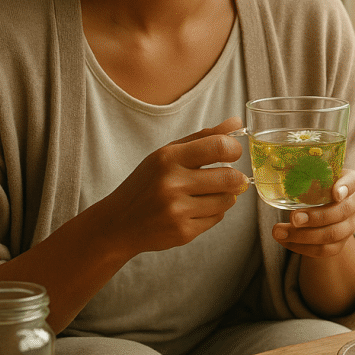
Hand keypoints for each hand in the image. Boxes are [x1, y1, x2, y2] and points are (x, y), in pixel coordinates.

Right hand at [104, 116, 248, 253]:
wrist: (118, 223)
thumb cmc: (147, 183)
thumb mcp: (168, 154)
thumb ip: (204, 137)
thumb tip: (236, 122)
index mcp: (168, 158)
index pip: (218, 147)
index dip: (234, 149)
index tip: (233, 153)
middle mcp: (172, 183)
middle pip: (229, 177)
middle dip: (236, 178)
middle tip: (230, 178)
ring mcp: (177, 210)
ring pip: (227, 200)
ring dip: (225, 196)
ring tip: (209, 194)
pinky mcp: (183, 232)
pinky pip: (217, 218)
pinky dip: (213, 212)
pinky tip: (195, 209)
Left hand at [271, 169, 354, 257]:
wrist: (319, 215)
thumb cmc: (312, 189)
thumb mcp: (308, 178)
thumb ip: (299, 172)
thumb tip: (277, 168)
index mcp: (346, 182)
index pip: (354, 180)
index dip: (346, 186)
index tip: (335, 193)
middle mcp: (352, 204)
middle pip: (342, 212)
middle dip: (316, 217)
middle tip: (293, 217)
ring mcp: (348, 226)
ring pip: (332, 234)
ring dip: (303, 235)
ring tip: (278, 231)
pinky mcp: (339, 244)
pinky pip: (323, 250)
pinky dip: (301, 247)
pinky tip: (284, 240)